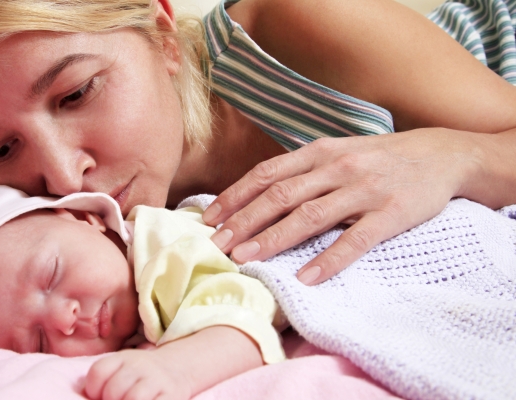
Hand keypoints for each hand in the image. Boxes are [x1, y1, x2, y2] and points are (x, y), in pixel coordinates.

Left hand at [85, 349, 190, 399]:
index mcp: (123, 358)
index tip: (98, 396)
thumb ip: (105, 380)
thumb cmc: (141, 375)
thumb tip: (87, 396)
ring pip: (133, 398)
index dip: (92, 389)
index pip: (98, 371)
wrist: (177, 368)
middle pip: (114, 389)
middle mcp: (139, 365)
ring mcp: (156, 379)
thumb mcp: (122, 369)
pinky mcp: (171, 393)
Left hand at [203, 129, 475, 284]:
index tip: (208, 219)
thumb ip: (302, 170)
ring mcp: (364, 190)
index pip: (266, 173)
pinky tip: (306, 277)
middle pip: (280, 195)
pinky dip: (329, 259)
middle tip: (216, 246)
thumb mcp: (338, 152)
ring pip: (310, 215)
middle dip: (244, 221)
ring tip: (246, 259)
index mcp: (319, 152)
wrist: (441, 154)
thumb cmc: (379, 158)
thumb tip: (256, 195)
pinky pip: (356, 240)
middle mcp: (337, 167)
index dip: (235, 196)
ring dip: (274, 238)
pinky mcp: (391, 214)